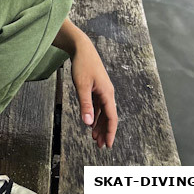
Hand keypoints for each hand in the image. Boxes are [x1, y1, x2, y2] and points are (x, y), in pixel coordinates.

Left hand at [70, 34, 117, 148]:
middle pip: (108, 117)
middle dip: (104, 132)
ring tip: (94, 138)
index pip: (112, 118)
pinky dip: (95, 115)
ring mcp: (102, 90)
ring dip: (99, 125)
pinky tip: (90, 122)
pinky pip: (98, 105)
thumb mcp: (81, 85)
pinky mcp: (96, 87)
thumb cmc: (82, 65)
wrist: (81, 48)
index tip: (108, 145)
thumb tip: (88, 123)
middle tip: (99, 145)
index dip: (110, 132)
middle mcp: (107, 93)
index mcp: (107, 93)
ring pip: (103, 112)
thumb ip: (85, 104)